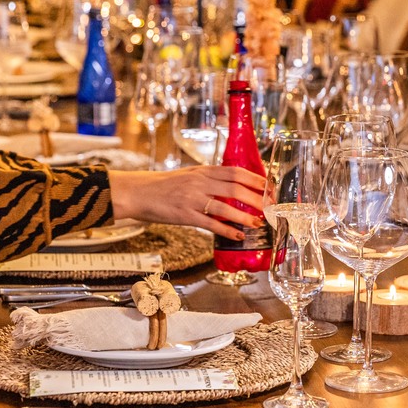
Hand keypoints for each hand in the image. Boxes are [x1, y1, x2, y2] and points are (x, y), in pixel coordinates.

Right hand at [108, 166, 267, 239]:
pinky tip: (238, 236)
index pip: (235, 172)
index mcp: (202, 171)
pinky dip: (227, 231)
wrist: (139, 193)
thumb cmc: (164, 185)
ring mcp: (192, 199)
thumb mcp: (189, 175)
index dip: (255, 179)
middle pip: (235, 188)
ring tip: (258, 222)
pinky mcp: (186, 216)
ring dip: (245, 216)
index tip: (268, 186)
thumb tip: (232, 184)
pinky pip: (211, 224)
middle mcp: (200, 183)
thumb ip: (209, 178)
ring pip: (226, 207)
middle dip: (256, 198)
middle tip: (269, 207)